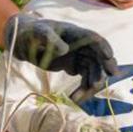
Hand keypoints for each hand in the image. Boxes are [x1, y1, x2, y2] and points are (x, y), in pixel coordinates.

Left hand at [4, 14, 118, 96]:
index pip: (93, 38)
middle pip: (98, 57)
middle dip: (102, 70)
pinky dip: (83, 89)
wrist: (23, 41)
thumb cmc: (30, 33)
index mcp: (74, 33)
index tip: (109, 57)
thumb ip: (50, 39)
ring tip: (78, 98)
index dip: (103, 46)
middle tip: (100, 84)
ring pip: (92, 71)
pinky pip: (84, 78)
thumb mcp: (38, 34)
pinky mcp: (73, 66)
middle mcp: (80, 44)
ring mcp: (78, 56)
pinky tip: (75, 98)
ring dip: (90, 85)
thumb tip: (64, 50)